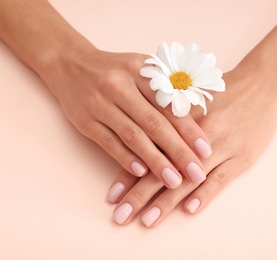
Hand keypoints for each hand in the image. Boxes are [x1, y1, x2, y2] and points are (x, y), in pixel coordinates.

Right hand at [41, 49, 210, 188]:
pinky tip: (142, 173)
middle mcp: (121, 86)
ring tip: (174, 182)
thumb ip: (166, 88)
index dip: (190, 130)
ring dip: (156, 162)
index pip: (170, 105)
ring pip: (133, 136)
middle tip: (197, 174)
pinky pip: (108, 143)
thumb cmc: (116, 71)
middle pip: (155, 124)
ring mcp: (100, 104)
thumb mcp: (141, 69)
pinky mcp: (85, 120)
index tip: (205, 151)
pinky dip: (126, 159)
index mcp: (141, 71)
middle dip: (178, 152)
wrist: (70, 64)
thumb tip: (198, 117)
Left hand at [107, 66, 276, 225]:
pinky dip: (205, 194)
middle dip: (140, 195)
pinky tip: (189, 209)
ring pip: (189, 178)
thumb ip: (166, 117)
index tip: (112, 195)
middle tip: (121, 216)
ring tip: (147, 221)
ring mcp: (221, 146)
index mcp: (180, 119)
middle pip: (164, 169)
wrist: (261, 86)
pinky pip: (221, 178)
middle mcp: (197, 135)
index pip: (148, 151)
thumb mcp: (191, 98)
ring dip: (167, 202)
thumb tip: (137, 137)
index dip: (128, 174)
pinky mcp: (241, 157)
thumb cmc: (221, 93)